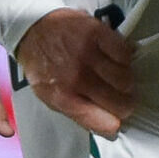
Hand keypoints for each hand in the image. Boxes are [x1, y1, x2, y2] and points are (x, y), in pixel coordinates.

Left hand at [12, 9, 135, 137]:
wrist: (32, 30)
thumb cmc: (43, 66)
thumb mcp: (50, 97)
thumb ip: (77, 113)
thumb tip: (109, 127)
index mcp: (64, 98)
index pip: (105, 123)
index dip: (115, 123)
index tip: (117, 118)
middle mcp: (77, 78)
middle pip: (121, 103)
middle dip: (125, 104)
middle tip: (122, 98)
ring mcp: (88, 54)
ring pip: (126, 79)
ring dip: (125, 81)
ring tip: (118, 78)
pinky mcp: (97, 33)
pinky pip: (125, 53)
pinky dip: (125, 58)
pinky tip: (117, 59)